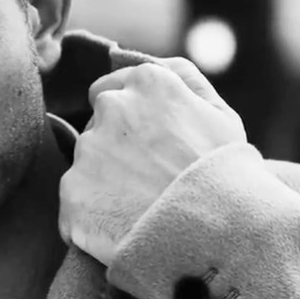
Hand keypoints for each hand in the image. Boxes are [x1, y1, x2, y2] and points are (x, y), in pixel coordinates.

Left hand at [59, 57, 247, 266]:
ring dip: (103, 186)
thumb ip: (183, 78)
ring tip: (139, 211)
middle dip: (114, 151)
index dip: (127, 123)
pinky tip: (122, 232)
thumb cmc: (227, 175)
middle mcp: (111, 108)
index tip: (145, 149)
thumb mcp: (221, 115)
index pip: (108, 92)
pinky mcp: (72, 194)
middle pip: (96, 129)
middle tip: (145, 182)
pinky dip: (91, 221)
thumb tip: (149, 63)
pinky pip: (74, 208)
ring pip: (85, 168)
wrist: (219, 235)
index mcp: (147, 83)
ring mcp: (88, 151)